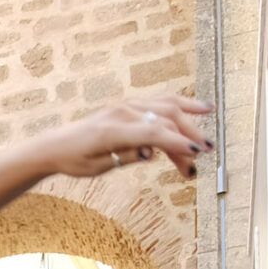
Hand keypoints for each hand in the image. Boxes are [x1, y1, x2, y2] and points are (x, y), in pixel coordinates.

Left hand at [41, 94, 209, 180]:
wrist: (58, 145)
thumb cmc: (75, 160)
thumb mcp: (97, 167)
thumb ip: (125, 157)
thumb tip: (151, 153)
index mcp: (112, 131)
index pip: (152, 133)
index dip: (176, 143)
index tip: (196, 154)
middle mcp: (123, 112)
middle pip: (165, 120)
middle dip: (188, 139)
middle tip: (202, 160)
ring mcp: (128, 105)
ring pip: (168, 107)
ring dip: (192, 123)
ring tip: (209, 142)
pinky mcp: (132, 105)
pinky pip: (162, 101)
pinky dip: (184, 105)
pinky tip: (203, 109)